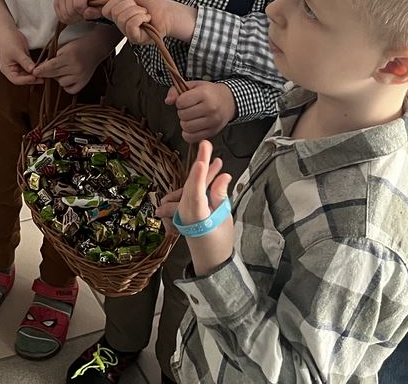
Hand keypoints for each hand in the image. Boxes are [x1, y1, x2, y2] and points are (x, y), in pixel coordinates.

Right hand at [0, 24, 37, 85]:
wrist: (7, 30)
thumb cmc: (8, 40)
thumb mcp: (17, 52)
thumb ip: (25, 62)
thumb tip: (33, 70)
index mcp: (7, 69)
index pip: (16, 80)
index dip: (26, 80)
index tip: (35, 77)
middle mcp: (12, 69)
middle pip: (22, 78)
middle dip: (32, 78)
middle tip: (43, 77)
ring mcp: (17, 65)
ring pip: (27, 73)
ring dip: (34, 74)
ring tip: (44, 74)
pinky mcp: (23, 61)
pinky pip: (29, 67)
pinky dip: (34, 68)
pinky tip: (41, 68)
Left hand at [33, 34, 108, 94]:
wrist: (95, 48)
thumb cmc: (78, 46)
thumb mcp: (64, 47)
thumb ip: (53, 57)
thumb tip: (41, 67)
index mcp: (70, 56)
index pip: (52, 65)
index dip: (42, 69)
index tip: (34, 72)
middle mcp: (75, 68)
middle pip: (55, 75)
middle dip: (46, 73)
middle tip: (41, 71)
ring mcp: (80, 77)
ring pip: (61, 83)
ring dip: (58, 78)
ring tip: (62, 70)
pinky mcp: (84, 82)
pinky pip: (70, 89)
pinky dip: (66, 85)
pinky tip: (66, 78)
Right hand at [53, 0, 101, 22]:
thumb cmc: (92, 0)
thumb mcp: (98, 4)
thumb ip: (96, 10)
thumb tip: (87, 13)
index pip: (78, 5)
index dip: (84, 12)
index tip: (87, 10)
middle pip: (71, 11)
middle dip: (78, 16)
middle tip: (83, 13)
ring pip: (64, 15)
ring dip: (72, 18)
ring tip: (78, 13)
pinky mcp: (56, 2)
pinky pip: (60, 16)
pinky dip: (67, 19)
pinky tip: (72, 14)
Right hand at [104, 0, 195, 43]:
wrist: (168, 12)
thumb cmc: (152, 5)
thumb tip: (104, 0)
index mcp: (119, 16)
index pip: (106, 9)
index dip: (116, 2)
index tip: (129, 2)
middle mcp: (121, 26)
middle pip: (115, 12)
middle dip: (130, 5)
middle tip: (140, 8)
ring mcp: (128, 33)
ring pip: (122, 18)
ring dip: (137, 11)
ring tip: (145, 14)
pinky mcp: (136, 39)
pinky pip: (131, 24)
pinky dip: (140, 17)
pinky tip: (147, 19)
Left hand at [165, 139, 234, 270]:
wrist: (210, 260)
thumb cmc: (219, 242)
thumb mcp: (224, 219)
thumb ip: (220, 196)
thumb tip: (223, 176)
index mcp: (196, 216)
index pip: (196, 191)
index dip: (199, 175)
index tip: (202, 160)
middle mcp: (186, 211)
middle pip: (192, 182)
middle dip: (200, 163)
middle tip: (207, 145)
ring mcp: (183, 210)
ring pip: (192, 185)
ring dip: (203, 173)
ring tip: (217, 161)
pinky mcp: (184, 209)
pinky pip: (190, 191)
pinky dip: (200, 182)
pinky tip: (213, 174)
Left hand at [168, 81, 234, 142]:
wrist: (229, 101)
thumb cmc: (209, 92)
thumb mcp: (194, 85)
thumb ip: (177, 91)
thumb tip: (168, 101)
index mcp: (204, 94)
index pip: (181, 102)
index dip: (179, 102)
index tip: (184, 101)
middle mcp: (210, 108)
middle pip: (183, 115)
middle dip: (181, 112)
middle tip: (188, 109)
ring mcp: (212, 121)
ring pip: (187, 127)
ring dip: (184, 123)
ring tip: (190, 118)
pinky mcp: (213, 131)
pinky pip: (193, 138)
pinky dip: (188, 134)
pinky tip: (191, 128)